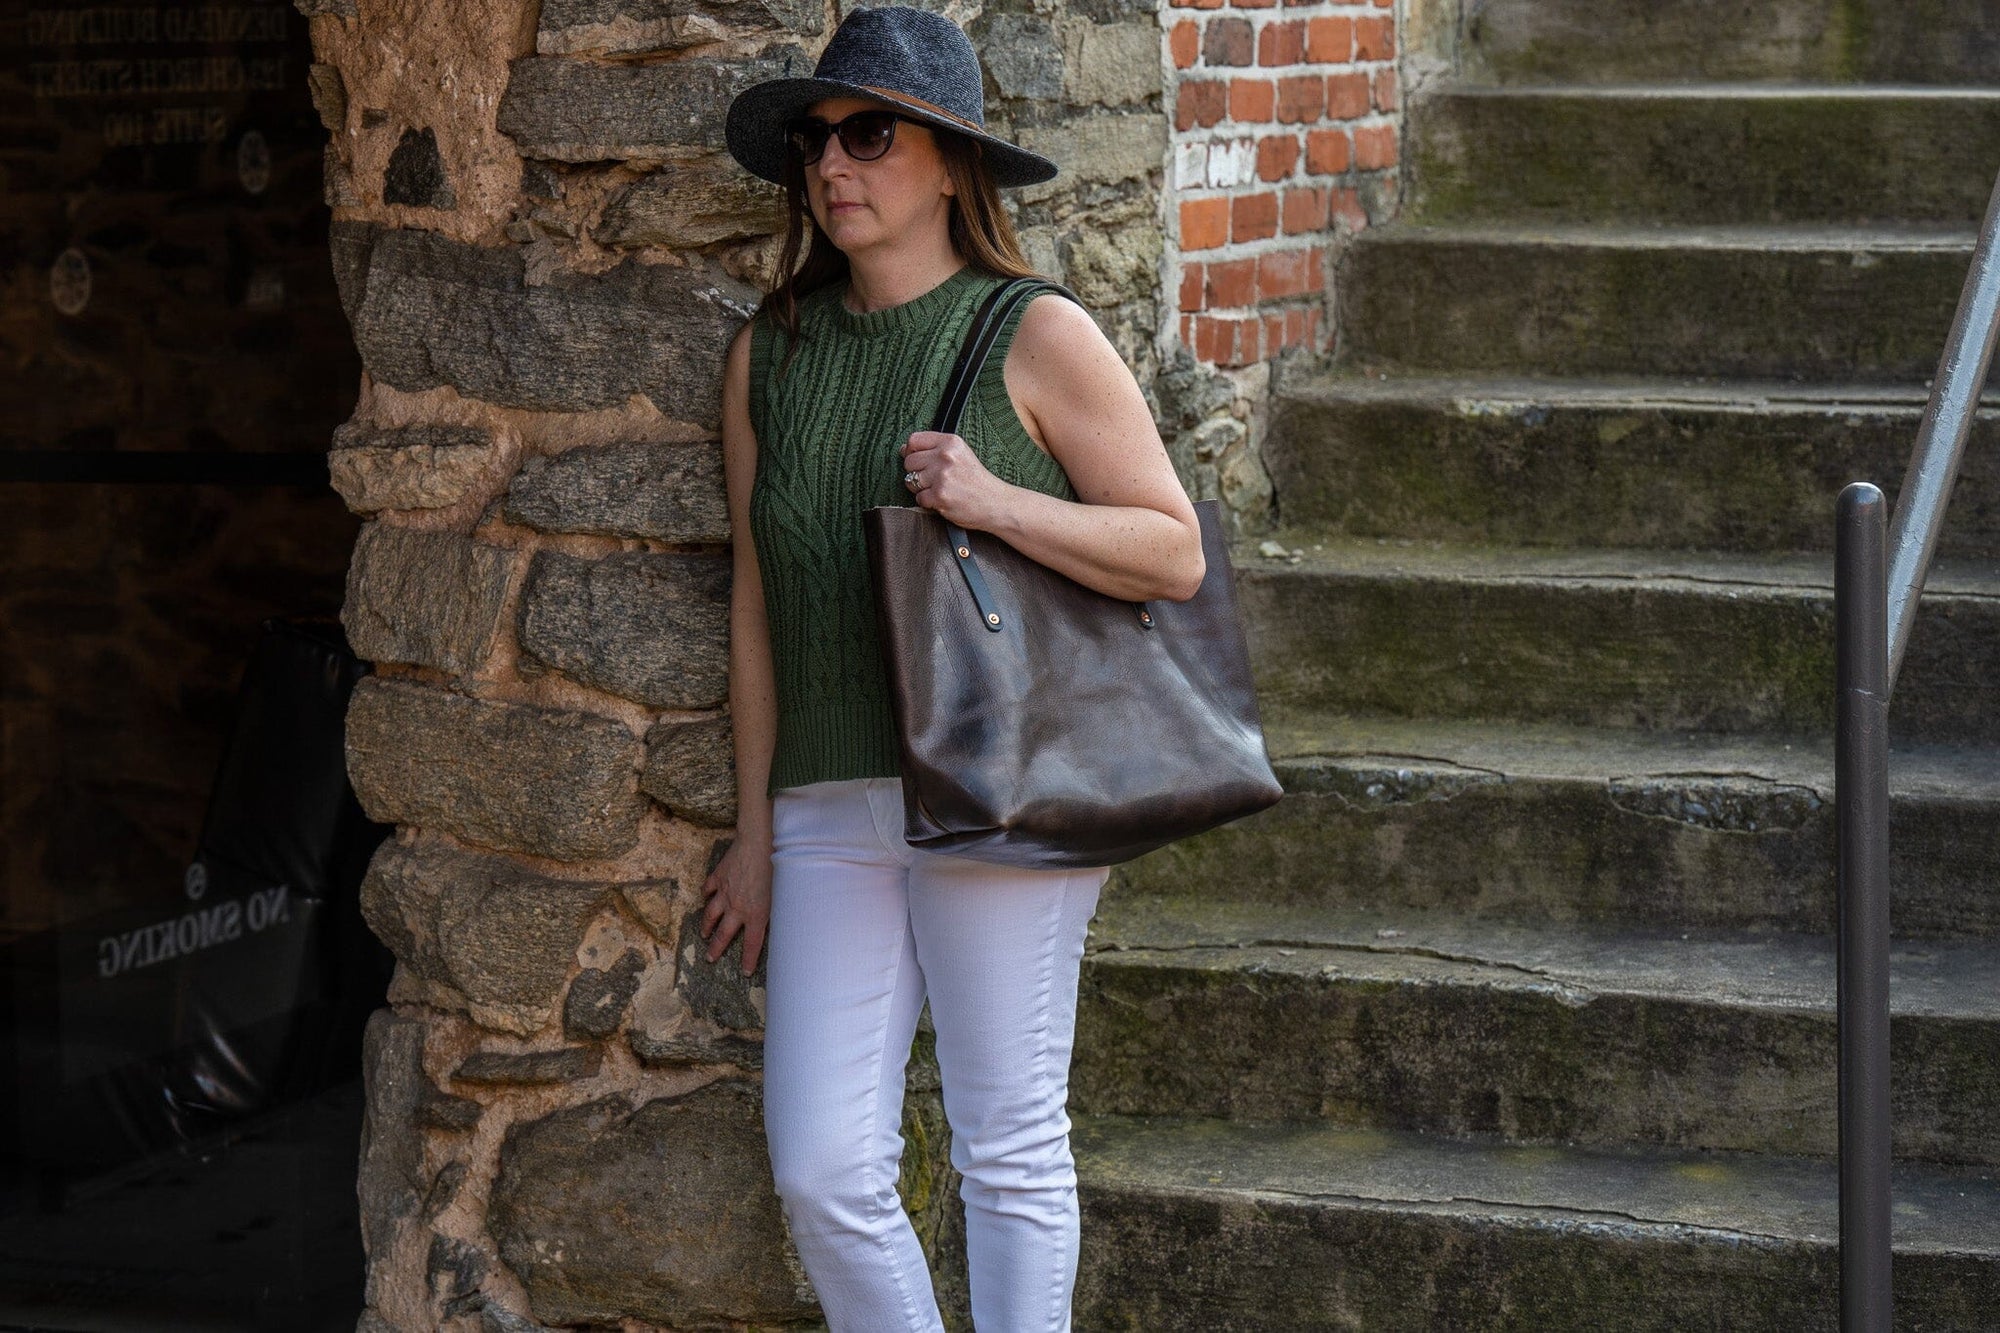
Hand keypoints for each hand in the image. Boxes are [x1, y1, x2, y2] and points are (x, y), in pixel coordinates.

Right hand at [699, 834, 770, 974]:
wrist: (759, 844)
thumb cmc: (777, 867)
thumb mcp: (782, 895)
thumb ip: (777, 912)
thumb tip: (777, 924)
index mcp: (756, 915)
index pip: (752, 944)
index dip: (748, 960)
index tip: (746, 972)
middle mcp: (737, 908)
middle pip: (723, 934)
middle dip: (716, 948)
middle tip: (710, 958)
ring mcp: (725, 893)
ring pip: (710, 915)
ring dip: (706, 926)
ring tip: (704, 934)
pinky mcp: (718, 877)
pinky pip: (708, 889)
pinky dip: (706, 894)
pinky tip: (705, 897)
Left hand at [901, 430, 1004, 528]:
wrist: (995, 503)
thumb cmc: (976, 480)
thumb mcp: (961, 454)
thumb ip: (935, 448)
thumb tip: (903, 449)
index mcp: (951, 442)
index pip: (914, 440)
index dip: (911, 451)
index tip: (918, 460)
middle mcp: (945, 456)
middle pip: (909, 461)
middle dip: (916, 472)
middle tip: (933, 479)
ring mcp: (942, 476)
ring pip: (910, 480)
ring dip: (920, 488)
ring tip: (938, 489)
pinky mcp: (940, 496)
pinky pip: (919, 498)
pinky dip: (928, 502)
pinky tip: (942, 500)